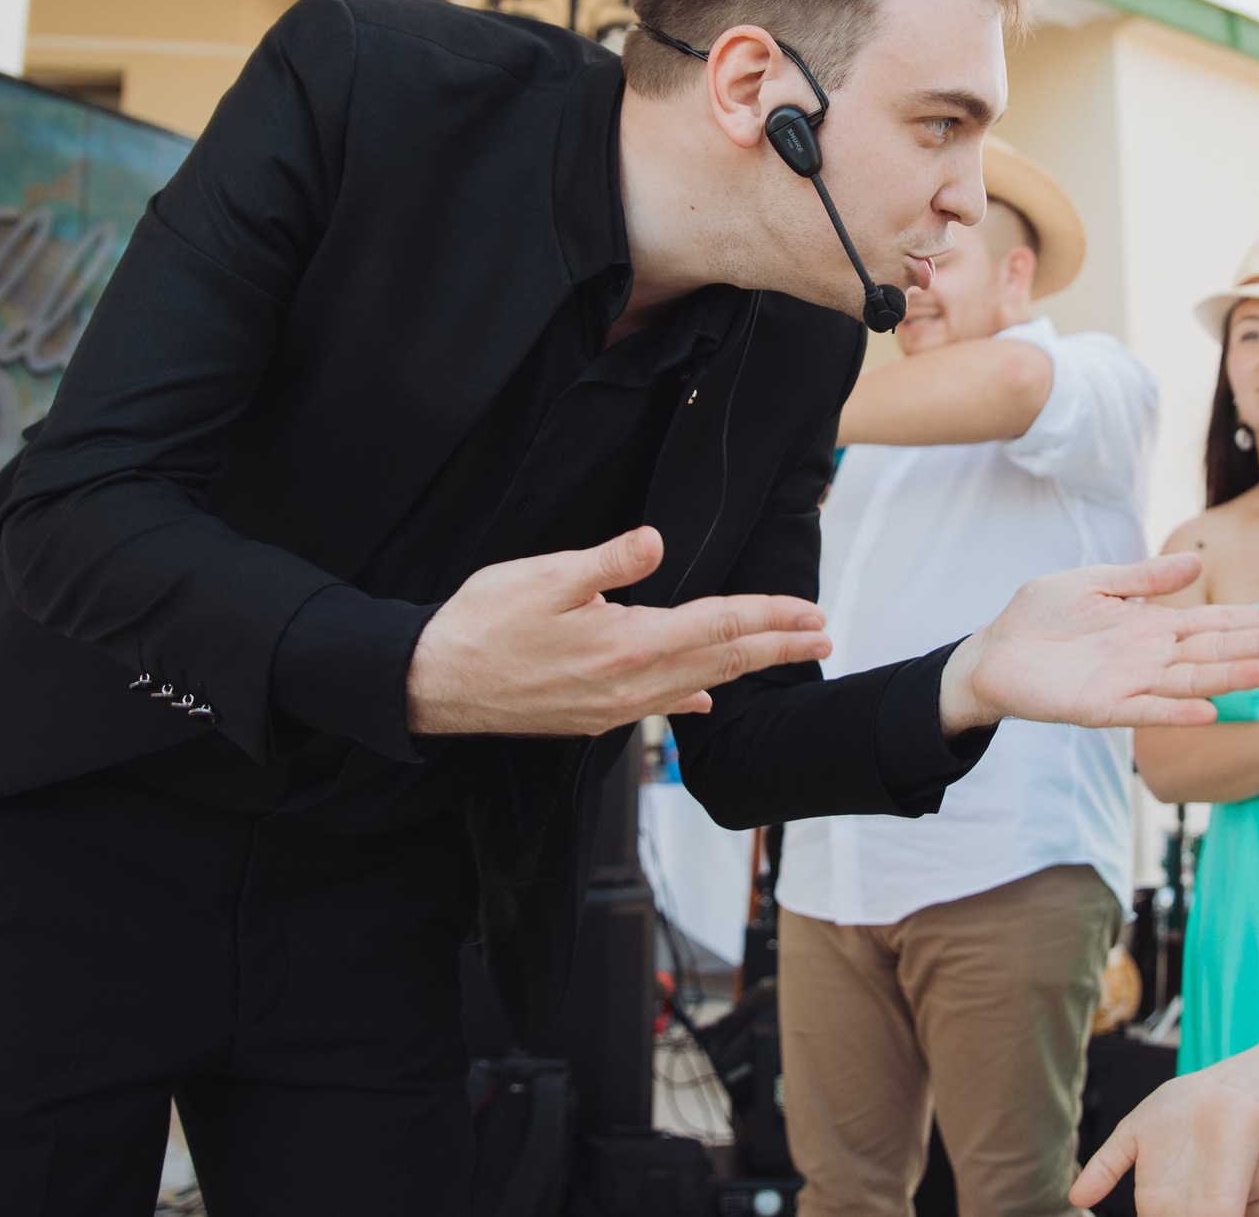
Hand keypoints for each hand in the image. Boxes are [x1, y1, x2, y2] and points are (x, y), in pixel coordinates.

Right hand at [407, 526, 830, 734]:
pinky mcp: (593, 716)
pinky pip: (659, 706)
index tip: (811, 615)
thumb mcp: (544, 576)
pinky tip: (706, 701)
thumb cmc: (483, 623)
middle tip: (823, 639)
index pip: (717, 626)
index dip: (768, 618)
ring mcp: (613, 707)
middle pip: (722, 662)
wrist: (434, 684)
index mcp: (626, 644)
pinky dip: (691, 698)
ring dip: (745, 670)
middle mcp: (630, 685)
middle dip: (777, 648)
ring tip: (782, 657)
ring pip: (698, 685)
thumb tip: (656, 542)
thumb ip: (607, 561)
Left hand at [938, 553, 1258, 733]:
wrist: (992, 650)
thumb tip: (1194, 564)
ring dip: (1231, 679)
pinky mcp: (1101, 707)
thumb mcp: (1096, 582)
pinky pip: (1145, 710)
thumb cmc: (1041, 616)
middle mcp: (1150, 657)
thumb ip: (1144, 577)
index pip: (1215, 623)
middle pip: (1216, 652)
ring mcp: (1129, 684)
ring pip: (1191, 682)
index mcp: (1151, 626)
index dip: (1257, 622)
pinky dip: (1175, 712)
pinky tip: (1208, 712)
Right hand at [1071, 1069, 1258, 1216]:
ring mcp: (1204, 1214)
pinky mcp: (1228, 1210)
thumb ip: (1104, 1168)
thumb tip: (1075, 1198)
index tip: (1143, 1214)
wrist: (1224, 1093)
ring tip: (1175, 1211)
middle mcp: (1179, 1213)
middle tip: (1161, 1214)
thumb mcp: (1132, 1135)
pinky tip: (1197, 1213)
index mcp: (1155, 1204)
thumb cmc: (1181, 1109)